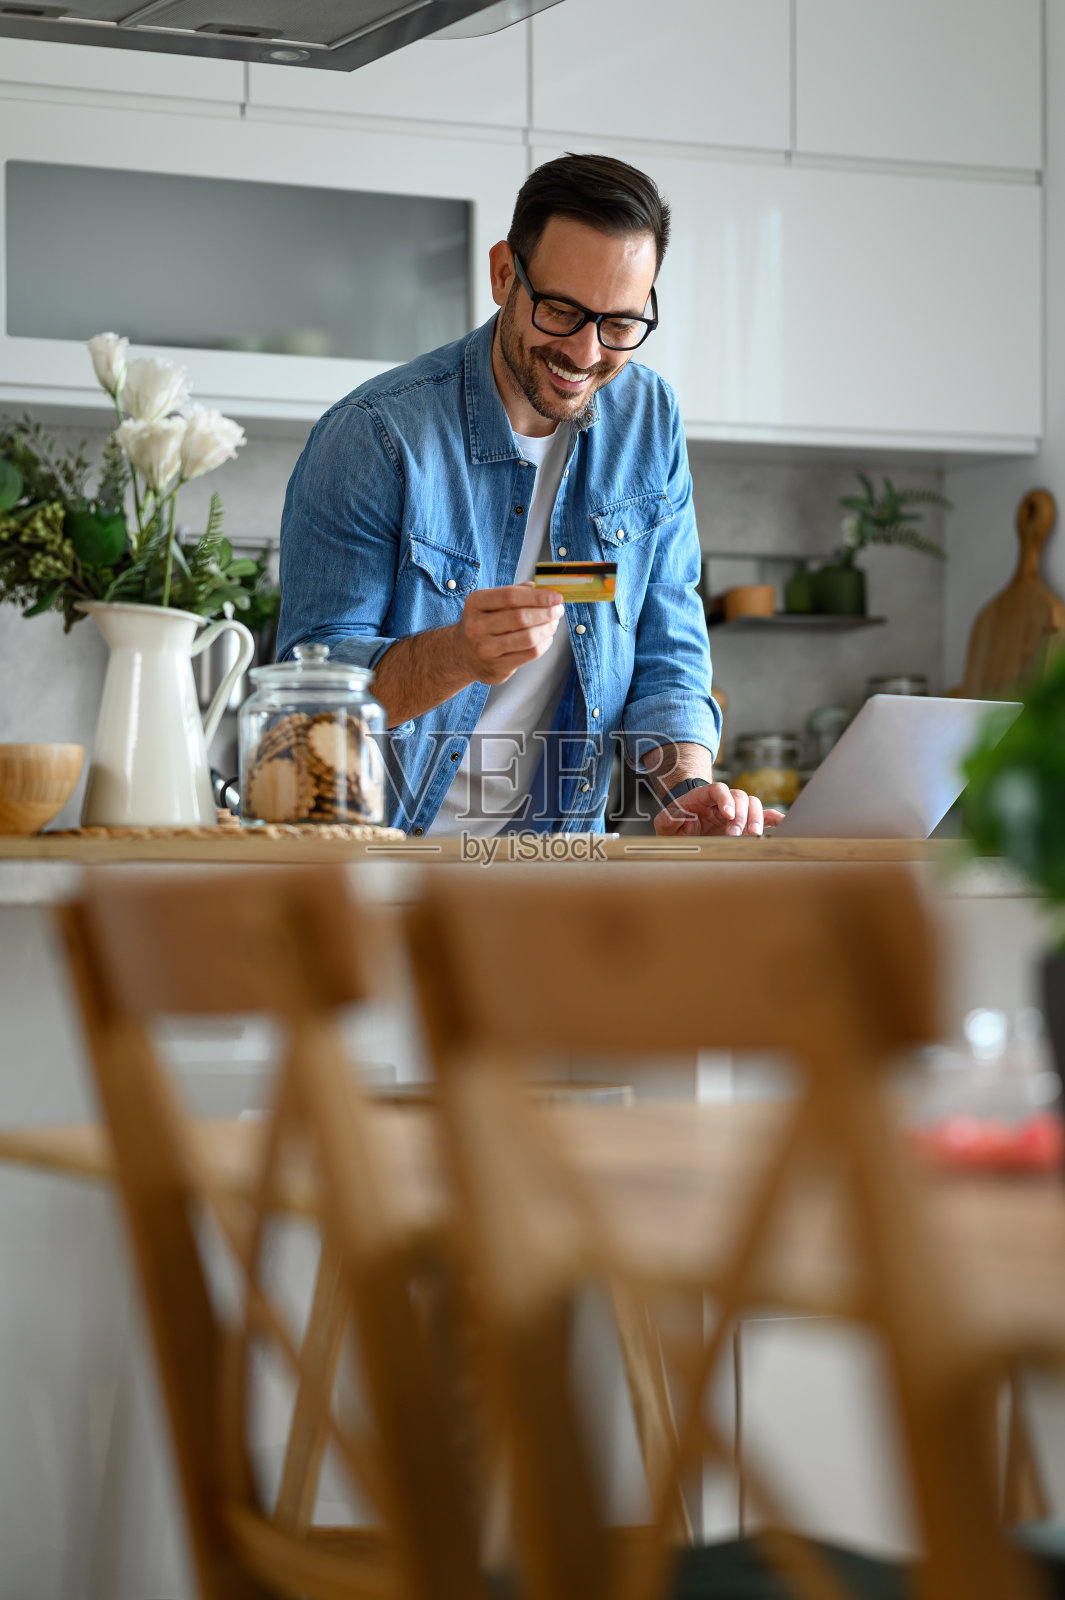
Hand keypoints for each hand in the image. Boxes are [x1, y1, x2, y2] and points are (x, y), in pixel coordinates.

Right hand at [451, 583, 563, 685]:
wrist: (463, 653)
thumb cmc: (484, 623)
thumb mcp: (490, 603)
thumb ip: (516, 592)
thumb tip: (545, 589)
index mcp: (475, 603)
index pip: (510, 596)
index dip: (537, 596)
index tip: (556, 596)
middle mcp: (476, 626)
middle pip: (520, 618)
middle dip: (546, 612)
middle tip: (558, 610)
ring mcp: (485, 649)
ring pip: (528, 638)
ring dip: (547, 629)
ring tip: (554, 623)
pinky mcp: (497, 667)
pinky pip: (530, 654)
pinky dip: (544, 644)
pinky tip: (546, 638)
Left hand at [653, 782, 784, 837]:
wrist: (684, 830)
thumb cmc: (675, 825)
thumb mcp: (666, 822)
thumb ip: (668, 818)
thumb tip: (675, 817)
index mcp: (703, 797)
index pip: (718, 789)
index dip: (725, 799)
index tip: (727, 815)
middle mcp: (722, 801)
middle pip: (740, 796)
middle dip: (740, 815)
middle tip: (735, 835)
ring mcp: (736, 810)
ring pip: (753, 804)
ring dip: (755, 819)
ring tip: (753, 836)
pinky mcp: (745, 822)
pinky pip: (765, 816)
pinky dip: (775, 819)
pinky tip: (783, 825)